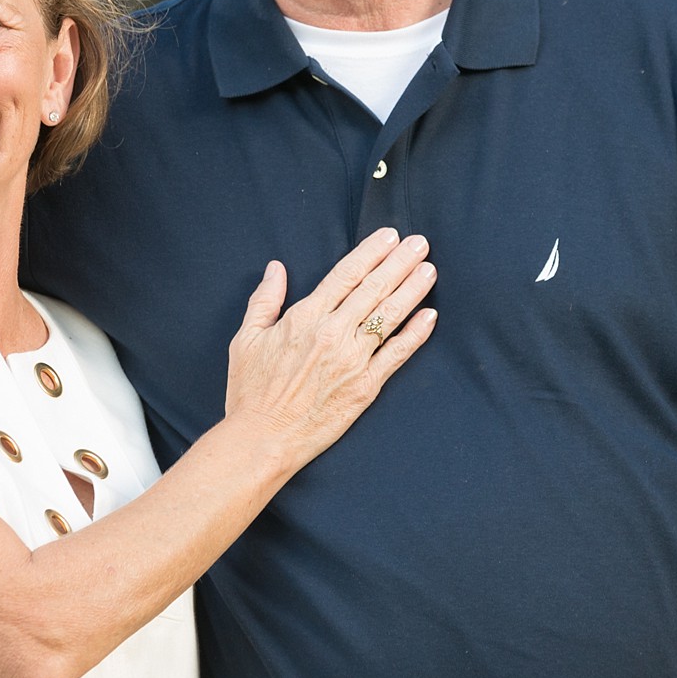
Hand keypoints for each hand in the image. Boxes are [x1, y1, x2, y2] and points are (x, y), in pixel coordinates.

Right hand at [222, 228, 435, 472]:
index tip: (390, 236)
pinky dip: (415, 334)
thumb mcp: (246, 339)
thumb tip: (276, 268)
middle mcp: (333, 333)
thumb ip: (264, 300)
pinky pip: (397, 355)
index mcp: (305, 317)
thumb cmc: (250, 392)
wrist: (262, 440)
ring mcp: (353, 360)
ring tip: (429, 269)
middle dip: (400, 262)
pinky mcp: (365, 387)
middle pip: (374, 288)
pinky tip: (430, 316)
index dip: (371, 252)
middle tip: (420, 243)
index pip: (346, 274)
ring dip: (412, 289)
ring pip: (389, 316)